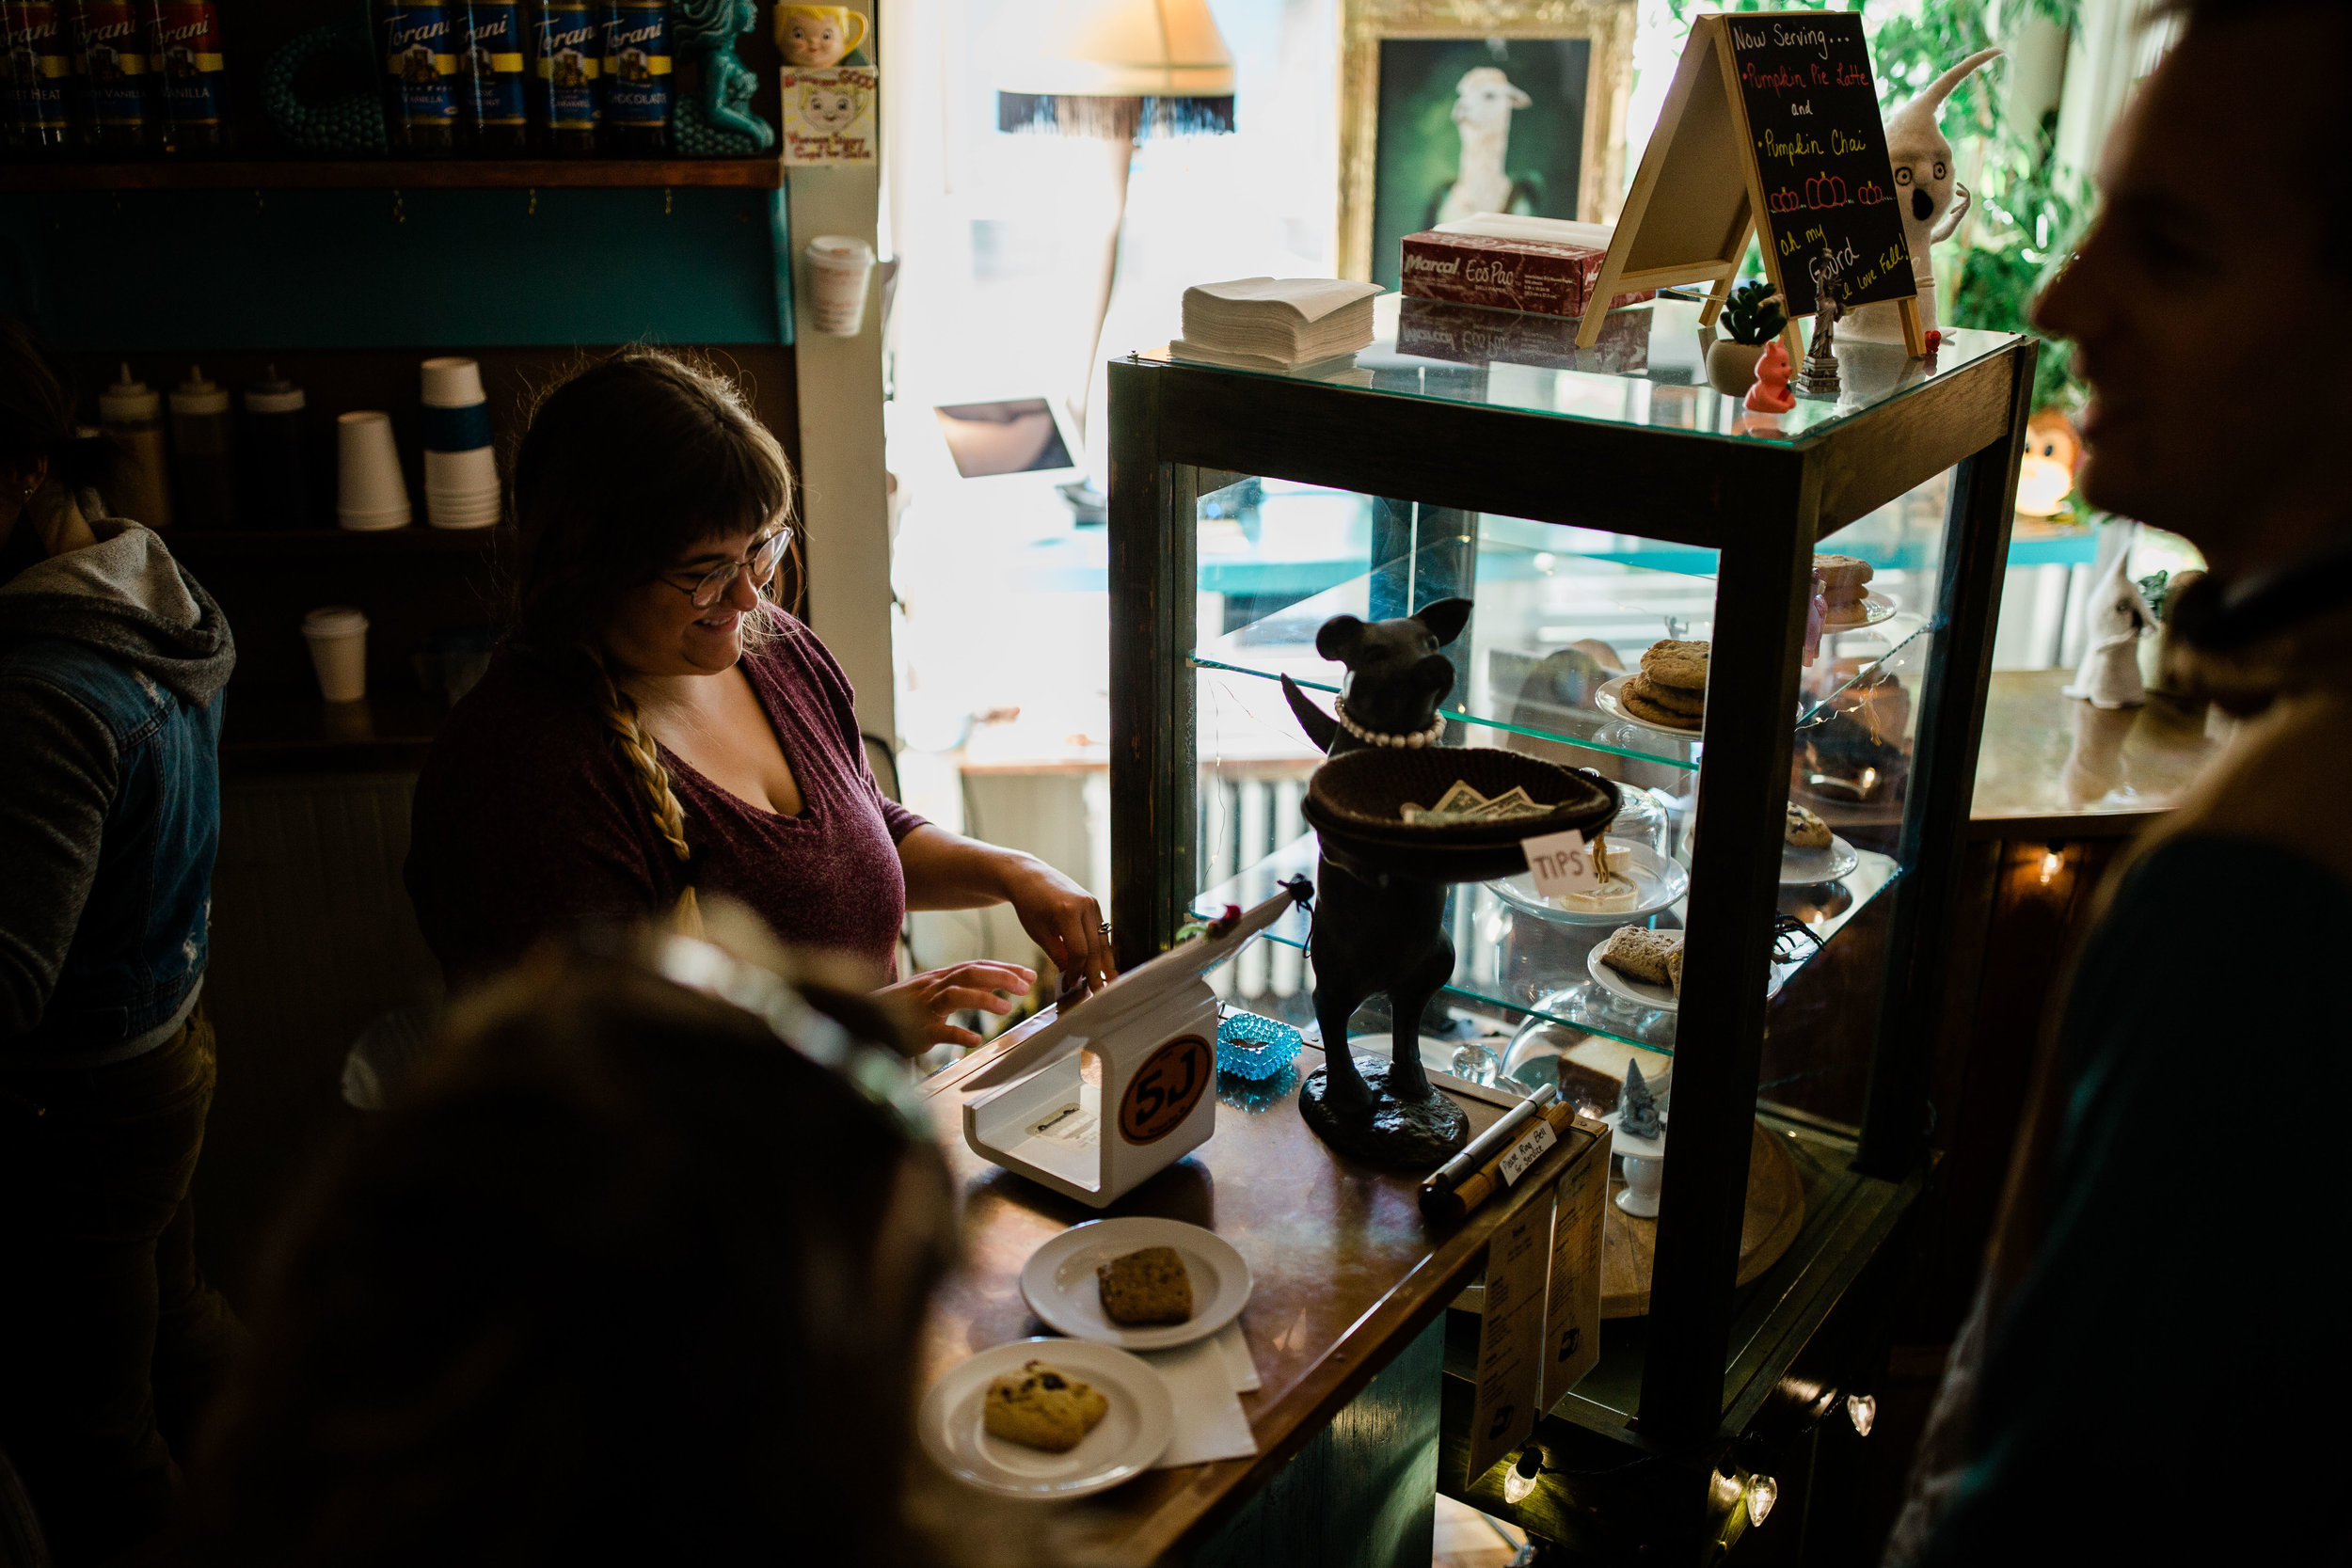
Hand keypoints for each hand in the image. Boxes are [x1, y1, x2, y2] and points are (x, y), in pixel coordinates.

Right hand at [876, 961, 1037, 1047]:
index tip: (1029, 974)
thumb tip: (994, 984)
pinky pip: (938, 1031)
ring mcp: (924, 1008)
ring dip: (984, 1000)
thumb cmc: (903, 1009)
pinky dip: (957, 1034)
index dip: (1004, 968)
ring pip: (956, 995)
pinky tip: (975, 1041)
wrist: (863, 1021)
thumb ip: (960, 987)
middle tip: (1025, 986)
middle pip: (971, 972)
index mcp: (940, 977)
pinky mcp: (916, 1031)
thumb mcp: (932, 992)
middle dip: (1001, 977)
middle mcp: (933, 986)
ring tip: (1006, 1009)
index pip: (977, 966)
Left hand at [1000, 856, 1117, 994]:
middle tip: (1099, 993)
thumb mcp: (1039, 933)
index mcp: (1067, 912)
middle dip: (1096, 972)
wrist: (1030, 877)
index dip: (1077, 971)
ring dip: (1105, 962)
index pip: (1080, 951)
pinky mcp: (1094, 904)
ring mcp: (1093, 903)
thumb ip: (1057, 955)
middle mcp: (1085, 906)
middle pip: (1096, 947)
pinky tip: (1103, 964)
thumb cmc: (1029, 905)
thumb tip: (1073, 976)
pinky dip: (1101, 948)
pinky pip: (1100, 931)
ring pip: (1102, 940)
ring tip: (1110, 982)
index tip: (1071, 985)